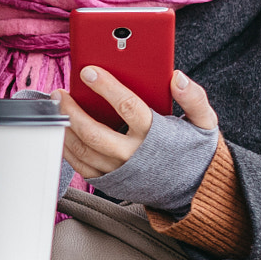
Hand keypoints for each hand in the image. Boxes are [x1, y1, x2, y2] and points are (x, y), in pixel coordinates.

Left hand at [54, 68, 218, 178]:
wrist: (191, 188)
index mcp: (155, 136)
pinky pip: (80, 166)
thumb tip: (177, 77)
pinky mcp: (109, 182)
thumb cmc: (192, 149)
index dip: (107, 87)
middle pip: (95, 132)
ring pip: (83, 150)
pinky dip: (67, 147)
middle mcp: (134, 155)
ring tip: (57, 106)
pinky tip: (61, 128)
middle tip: (60, 92)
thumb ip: (193, 98)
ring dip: (65, 127)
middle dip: (73, 110)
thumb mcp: (203, 122)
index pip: (128, 107)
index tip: (89, 71)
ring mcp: (119, 170)